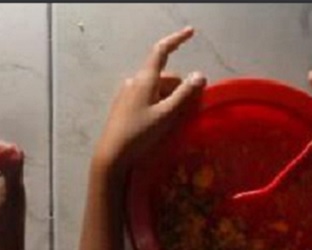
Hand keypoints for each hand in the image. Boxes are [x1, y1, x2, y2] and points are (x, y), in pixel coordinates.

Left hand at [93, 27, 205, 174]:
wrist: (111, 156)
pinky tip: (162, 123)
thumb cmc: (139, 135)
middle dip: (181, 88)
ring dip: (171, 99)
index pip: (162, 51)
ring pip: (158, 89)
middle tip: (191, 109)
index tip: (191, 32)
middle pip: (165, 76)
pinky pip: (148, 99)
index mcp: (145, 79)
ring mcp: (127, 95)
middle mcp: (134, 83)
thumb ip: (185, 94)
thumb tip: (200, 75)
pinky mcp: (124, 108)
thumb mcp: (167, 114)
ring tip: (176, 120)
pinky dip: (160, 105)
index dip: (177, 40)